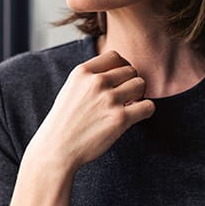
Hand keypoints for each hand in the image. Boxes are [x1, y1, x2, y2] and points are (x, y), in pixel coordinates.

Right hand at [27, 51, 154, 174]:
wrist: (56, 149)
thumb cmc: (64, 121)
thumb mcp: (71, 88)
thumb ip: (91, 76)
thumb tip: (119, 69)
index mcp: (83, 72)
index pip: (115, 56)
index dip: (121, 67)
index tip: (119, 80)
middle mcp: (96, 82)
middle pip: (130, 70)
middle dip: (130, 83)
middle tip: (124, 97)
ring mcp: (109, 100)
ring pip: (140, 85)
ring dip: (139, 95)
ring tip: (129, 105)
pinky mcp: (120, 119)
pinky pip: (148, 106)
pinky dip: (146, 110)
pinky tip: (136, 116)